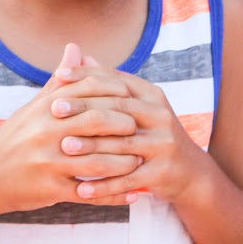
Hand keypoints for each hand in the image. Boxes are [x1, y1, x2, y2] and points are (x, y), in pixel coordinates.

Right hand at [0, 45, 141, 213]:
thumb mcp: (33, 107)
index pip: (88, 90)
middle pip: (96, 121)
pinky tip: (134, 194)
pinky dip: (115, 194)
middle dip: (125, 123)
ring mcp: (49, 162)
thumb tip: (75, 47)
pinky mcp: (51, 190)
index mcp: (45, 108)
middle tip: (141, 127)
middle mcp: (46, 132)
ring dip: (125, 161)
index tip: (133, 96)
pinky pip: (91, 193)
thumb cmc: (15, 138)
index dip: (115, 90)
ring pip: (98, 160)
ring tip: (141, 160)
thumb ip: (59, 82)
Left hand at [52, 60, 211, 205]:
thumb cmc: (152, 134)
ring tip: (63, 147)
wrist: (188, 171)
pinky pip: (128, 179)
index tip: (58, 76)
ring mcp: (164, 144)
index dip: (87, 76)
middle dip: (84, 108)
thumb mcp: (136, 105)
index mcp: (151, 96)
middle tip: (54, 109)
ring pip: (122, 144)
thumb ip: (108, 83)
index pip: (116, 81)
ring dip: (91, 146)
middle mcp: (160, 116)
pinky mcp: (163, 172)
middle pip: (118, 109)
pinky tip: (81, 189)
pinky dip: (104, 185)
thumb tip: (79, 54)